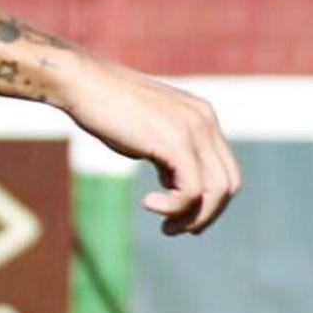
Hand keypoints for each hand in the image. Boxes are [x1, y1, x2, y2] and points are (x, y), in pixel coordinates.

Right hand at [49, 57, 242, 235]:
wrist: (82, 83)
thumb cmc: (107, 109)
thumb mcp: (149, 134)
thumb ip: (169, 156)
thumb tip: (175, 183)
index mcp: (203, 117)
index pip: (226, 170)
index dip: (210, 201)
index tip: (182, 216)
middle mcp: (205, 120)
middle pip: (230, 184)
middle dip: (206, 215)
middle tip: (176, 229)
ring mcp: (194, 129)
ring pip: (217, 191)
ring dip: (193, 218)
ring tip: (166, 226)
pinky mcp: (175, 141)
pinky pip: (191, 190)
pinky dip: (174, 208)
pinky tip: (148, 204)